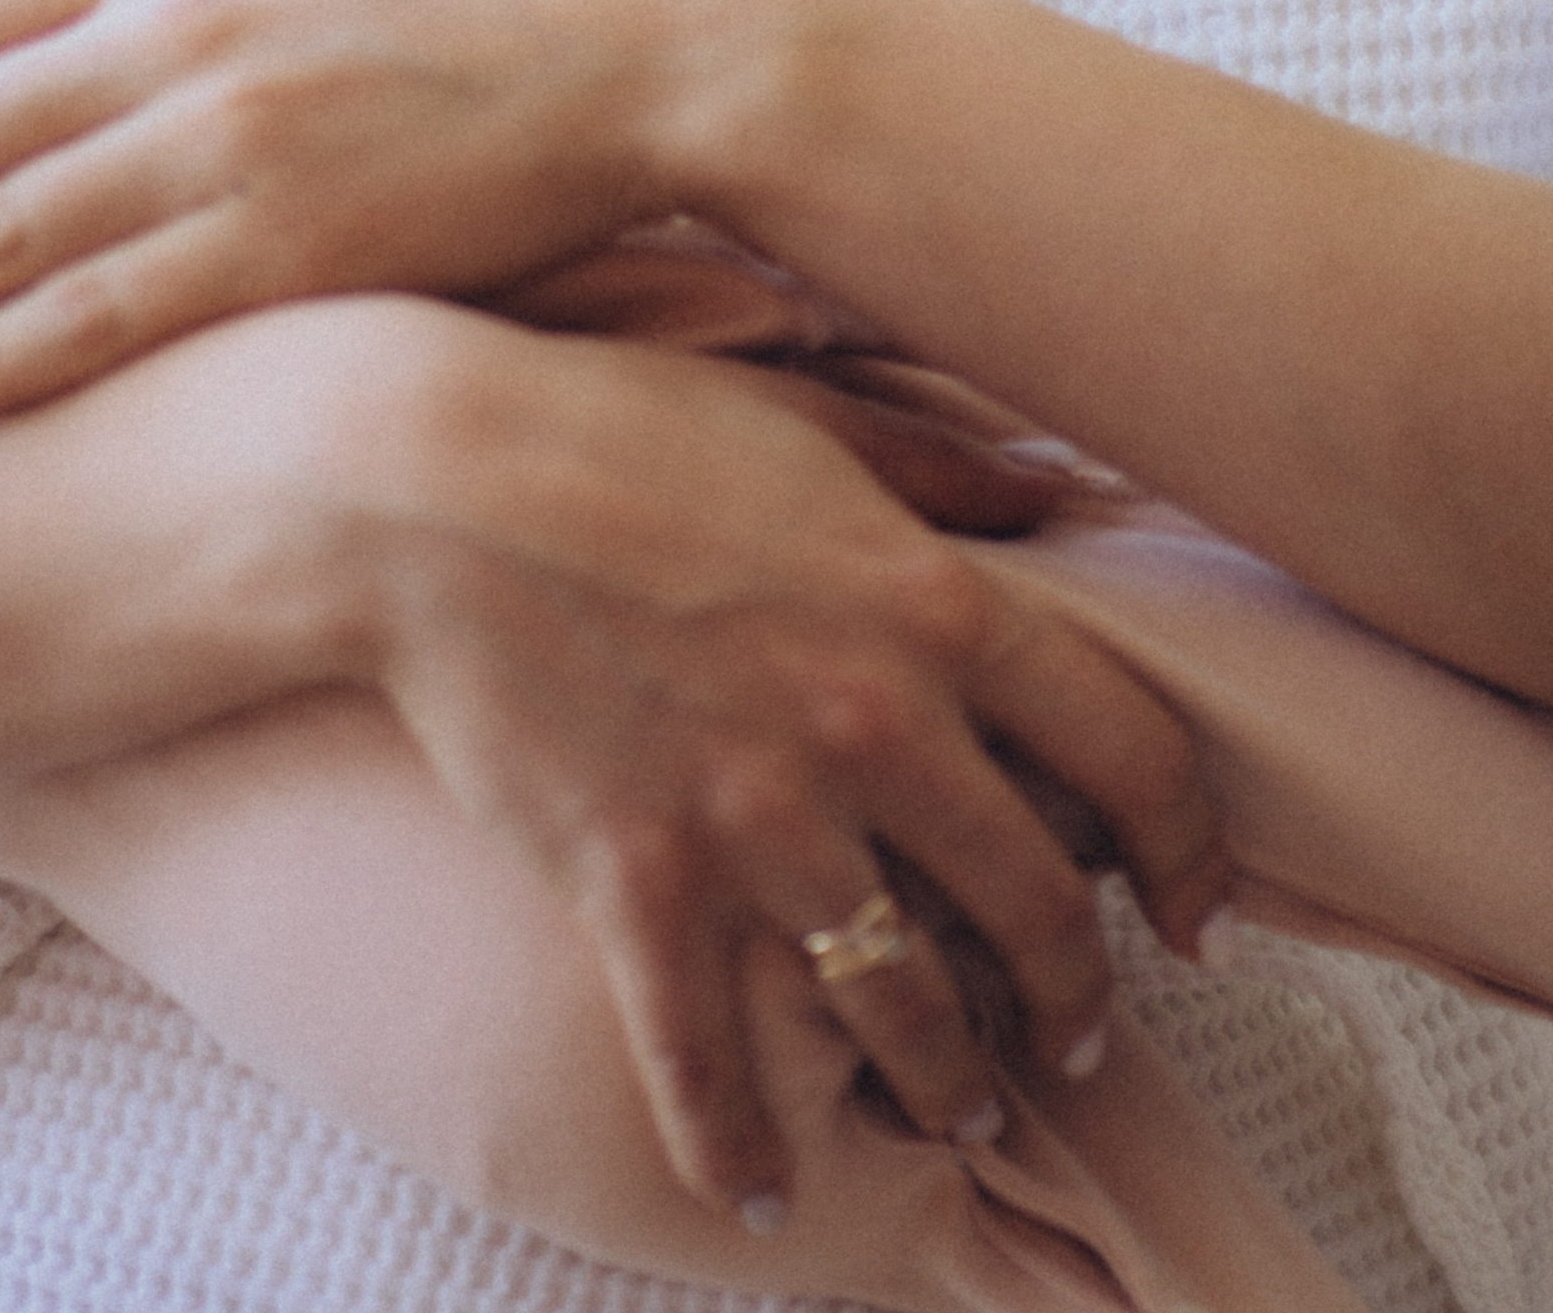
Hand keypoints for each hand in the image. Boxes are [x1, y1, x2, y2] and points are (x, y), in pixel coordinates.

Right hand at [311, 306, 1224, 1222]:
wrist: (419, 481)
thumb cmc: (613, 426)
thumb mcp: (802, 418)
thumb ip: (940, 468)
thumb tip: (1060, 495)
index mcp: (931, 604)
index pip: (1134, 754)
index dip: (1190, 852)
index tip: (1193, 911)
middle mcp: (871, 724)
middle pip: (1036, 905)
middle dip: (1074, 994)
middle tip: (1074, 1035)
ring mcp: (756, 815)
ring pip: (902, 1002)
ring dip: (946, 1077)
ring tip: (962, 1109)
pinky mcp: (638, 879)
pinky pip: (707, 1057)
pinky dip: (733, 1144)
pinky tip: (749, 1195)